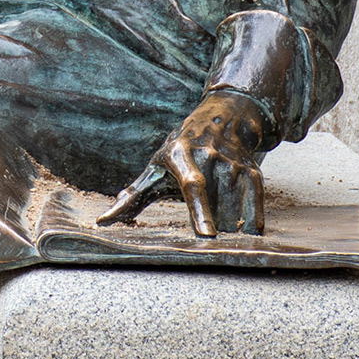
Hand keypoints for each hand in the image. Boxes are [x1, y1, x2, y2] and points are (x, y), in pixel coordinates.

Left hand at [98, 91, 270, 236]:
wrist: (221, 119)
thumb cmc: (179, 152)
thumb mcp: (155, 168)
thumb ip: (133, 197)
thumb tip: (103, 221)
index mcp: (180, 156)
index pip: (192, 186)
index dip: (199, 211)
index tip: (207, 235)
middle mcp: (208, 156)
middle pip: (216, 203)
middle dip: (214, 225)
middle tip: (208, 240)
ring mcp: (232, 162)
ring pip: (235, 204)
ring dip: (230, 225)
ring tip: (223, 233)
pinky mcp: (251, 168)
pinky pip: (255, 198)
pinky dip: (253, 218)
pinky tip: (250, 233)